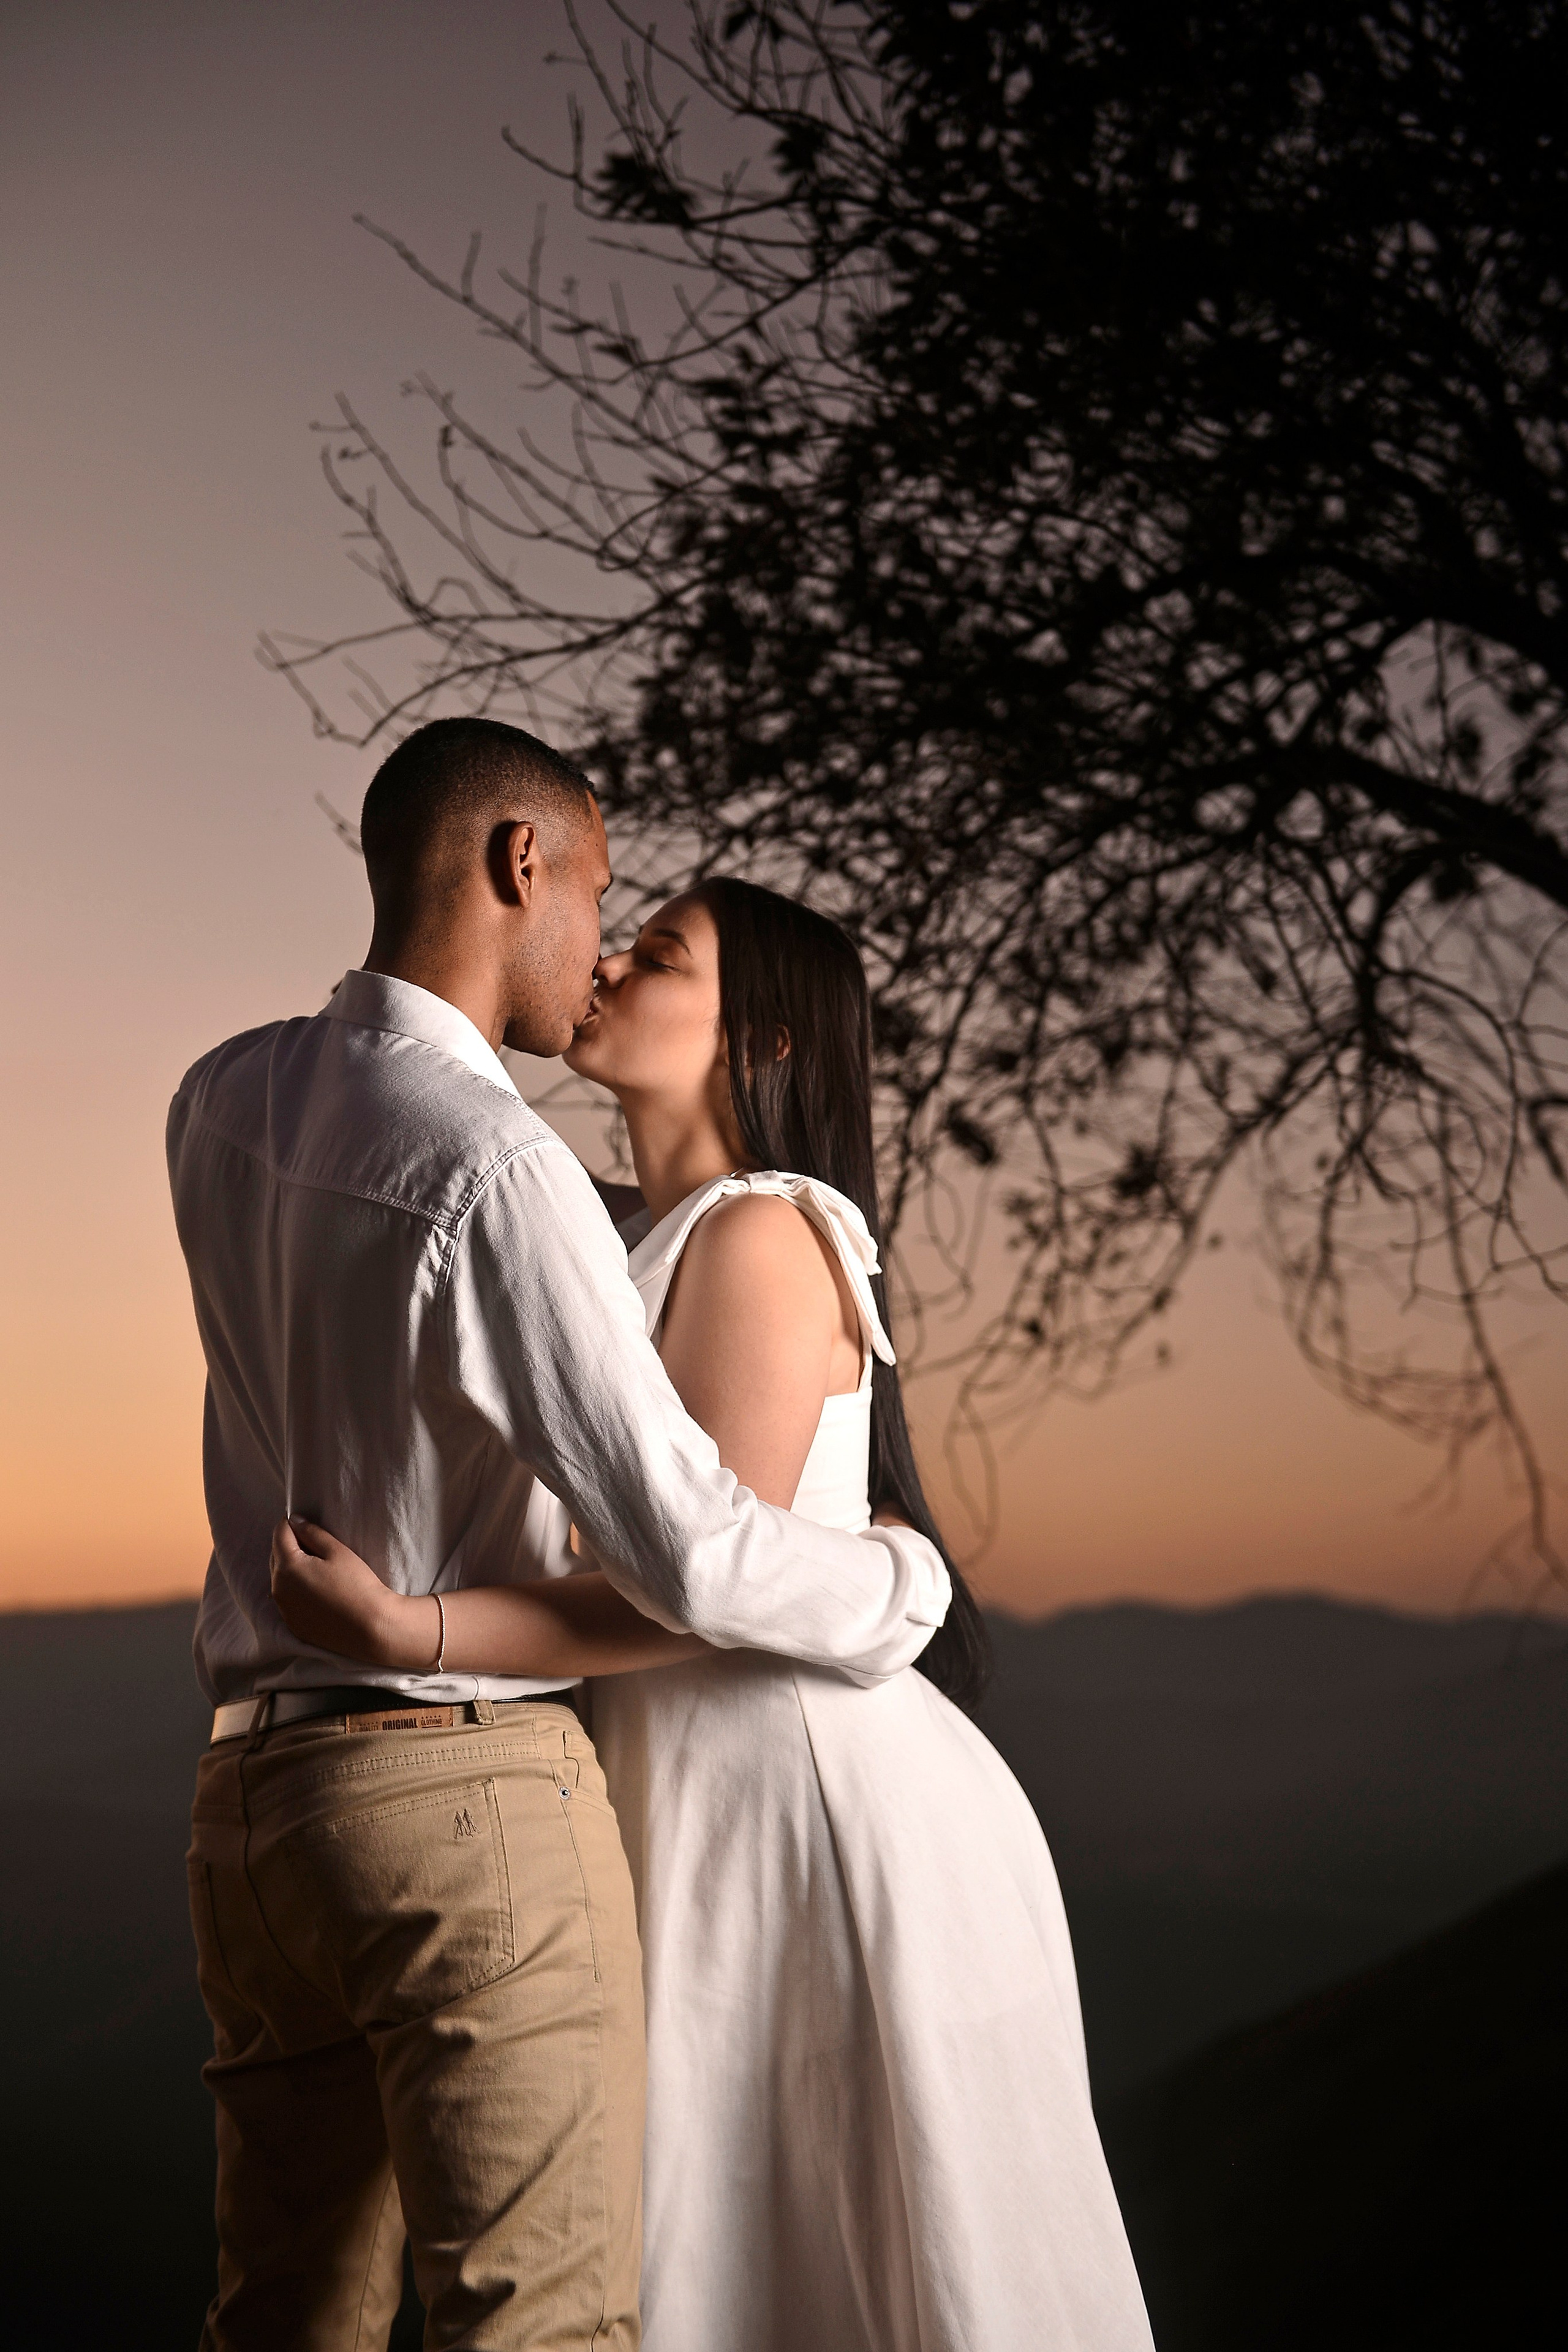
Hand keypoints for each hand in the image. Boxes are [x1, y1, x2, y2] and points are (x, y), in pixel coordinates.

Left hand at [269, 1518, 434, 1669]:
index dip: (291, 1523)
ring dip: (292, 1568)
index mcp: (287, 1567)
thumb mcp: (337, 1552)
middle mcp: (278, 1589)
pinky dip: (296, 1590)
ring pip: (280, 1579)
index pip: (280, 1534)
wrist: (370, 1627)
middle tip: (314, 1543)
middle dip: (290, 1545)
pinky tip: (317, 1590)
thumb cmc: (357, 1585)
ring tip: (317, 1567)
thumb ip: (312, 1533)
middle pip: (276, 1556)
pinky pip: (287, 1600)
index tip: (304, 1521)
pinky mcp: (293, 1625)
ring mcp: (284, 1610)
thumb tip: (295, 1521)